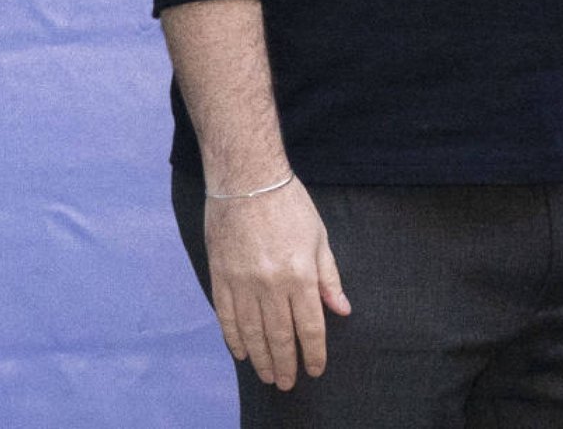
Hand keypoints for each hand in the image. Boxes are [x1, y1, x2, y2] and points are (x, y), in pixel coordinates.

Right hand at [204, 177, 351, 389]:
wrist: (246, 178)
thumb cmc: (288, 203)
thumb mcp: (318, 236)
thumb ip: (329, 277)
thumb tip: (341, 310)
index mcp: (300, 273)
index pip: (309, 326)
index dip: (313, 352)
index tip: (315, 369)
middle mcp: (271, 284)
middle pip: (279, 336)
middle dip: (286, 363)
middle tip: (288, 383)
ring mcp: (243, 282)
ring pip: (252, 333)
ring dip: (261, 358)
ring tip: (269, 375)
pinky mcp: (221, 277)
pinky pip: (227, 318)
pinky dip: (234, 339)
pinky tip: (242, 352)